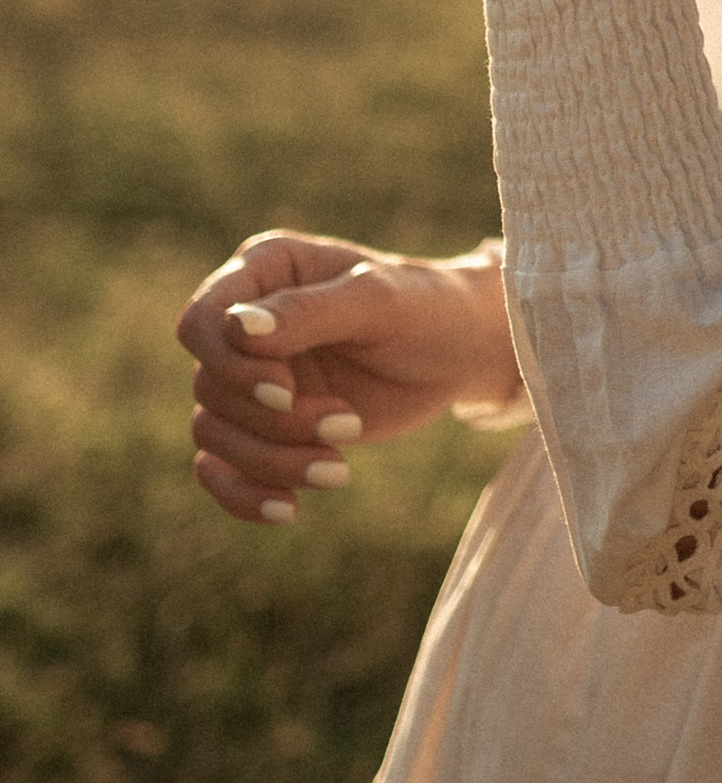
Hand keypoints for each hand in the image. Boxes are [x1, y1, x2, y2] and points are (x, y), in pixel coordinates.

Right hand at [179, 232, 521, 526]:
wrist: (461, 350)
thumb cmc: (425, 308)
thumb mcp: (377, 302)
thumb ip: (308, 312)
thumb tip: (236, 329)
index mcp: (262, 273)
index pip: (201, 323)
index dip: (231, 366)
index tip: (286, 392)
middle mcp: (243, 324)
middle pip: (210, 387)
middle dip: (272, 421)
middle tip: (347, 423)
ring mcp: (250, 377)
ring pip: (214, 432)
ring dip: (270, 460)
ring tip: (338, 470)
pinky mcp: (265, 425)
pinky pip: (220, 468)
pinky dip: (243, 494)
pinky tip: (287, 509)